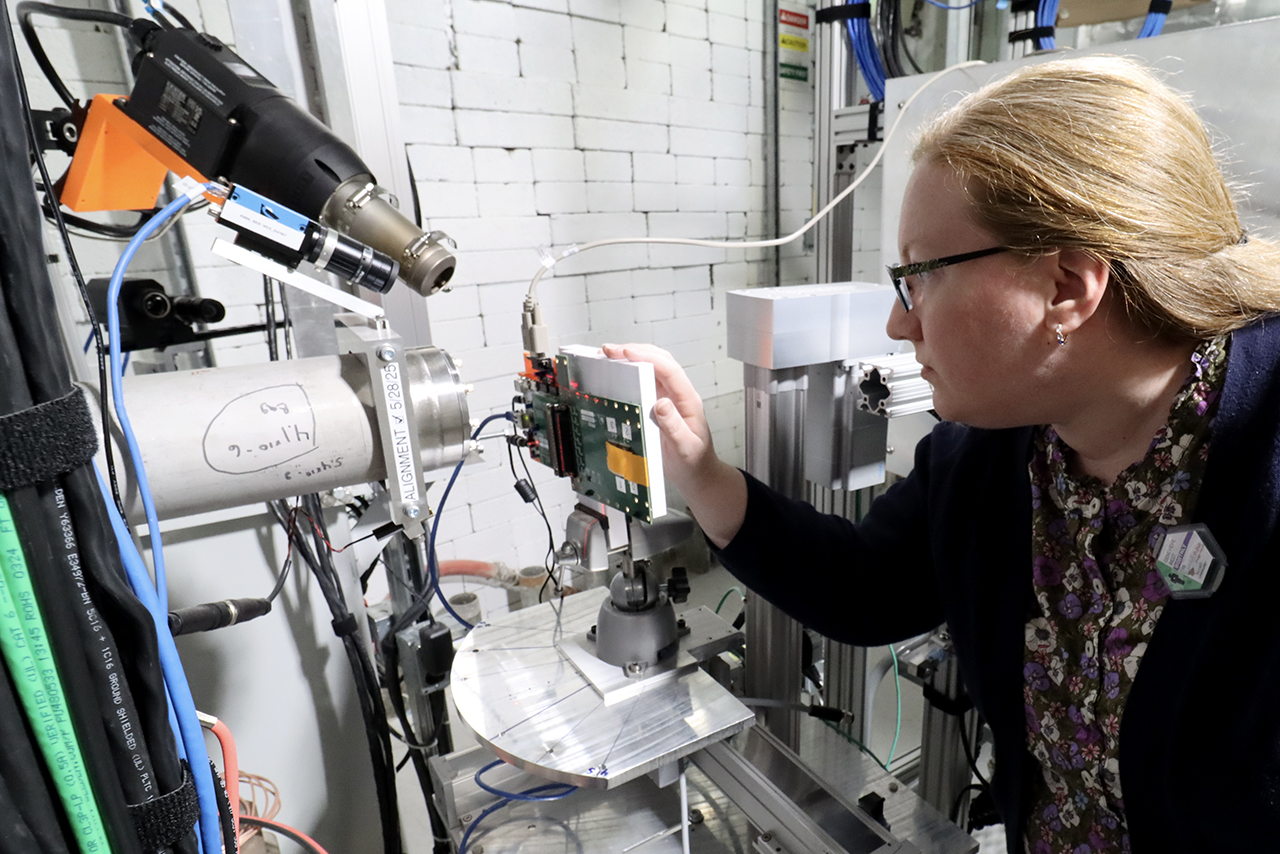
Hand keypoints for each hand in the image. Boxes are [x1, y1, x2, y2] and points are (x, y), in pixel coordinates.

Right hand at [602, 343, 745, 546]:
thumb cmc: (694, 462)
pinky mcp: (658, 404)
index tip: (626, 353)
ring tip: (608, 356)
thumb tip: (661, 404)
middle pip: (660, 361)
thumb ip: (674, 427)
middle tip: (609, 351)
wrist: (698, 474)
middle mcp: (679, 394)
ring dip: (632, 358)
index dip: (648, 358)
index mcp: (688, 401)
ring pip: (652, 367)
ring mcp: (669, 397)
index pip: (669, 370)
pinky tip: (616, 372)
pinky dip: (630, 372)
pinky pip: (644, 382)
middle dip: (635, 351)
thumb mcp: (685, 449)